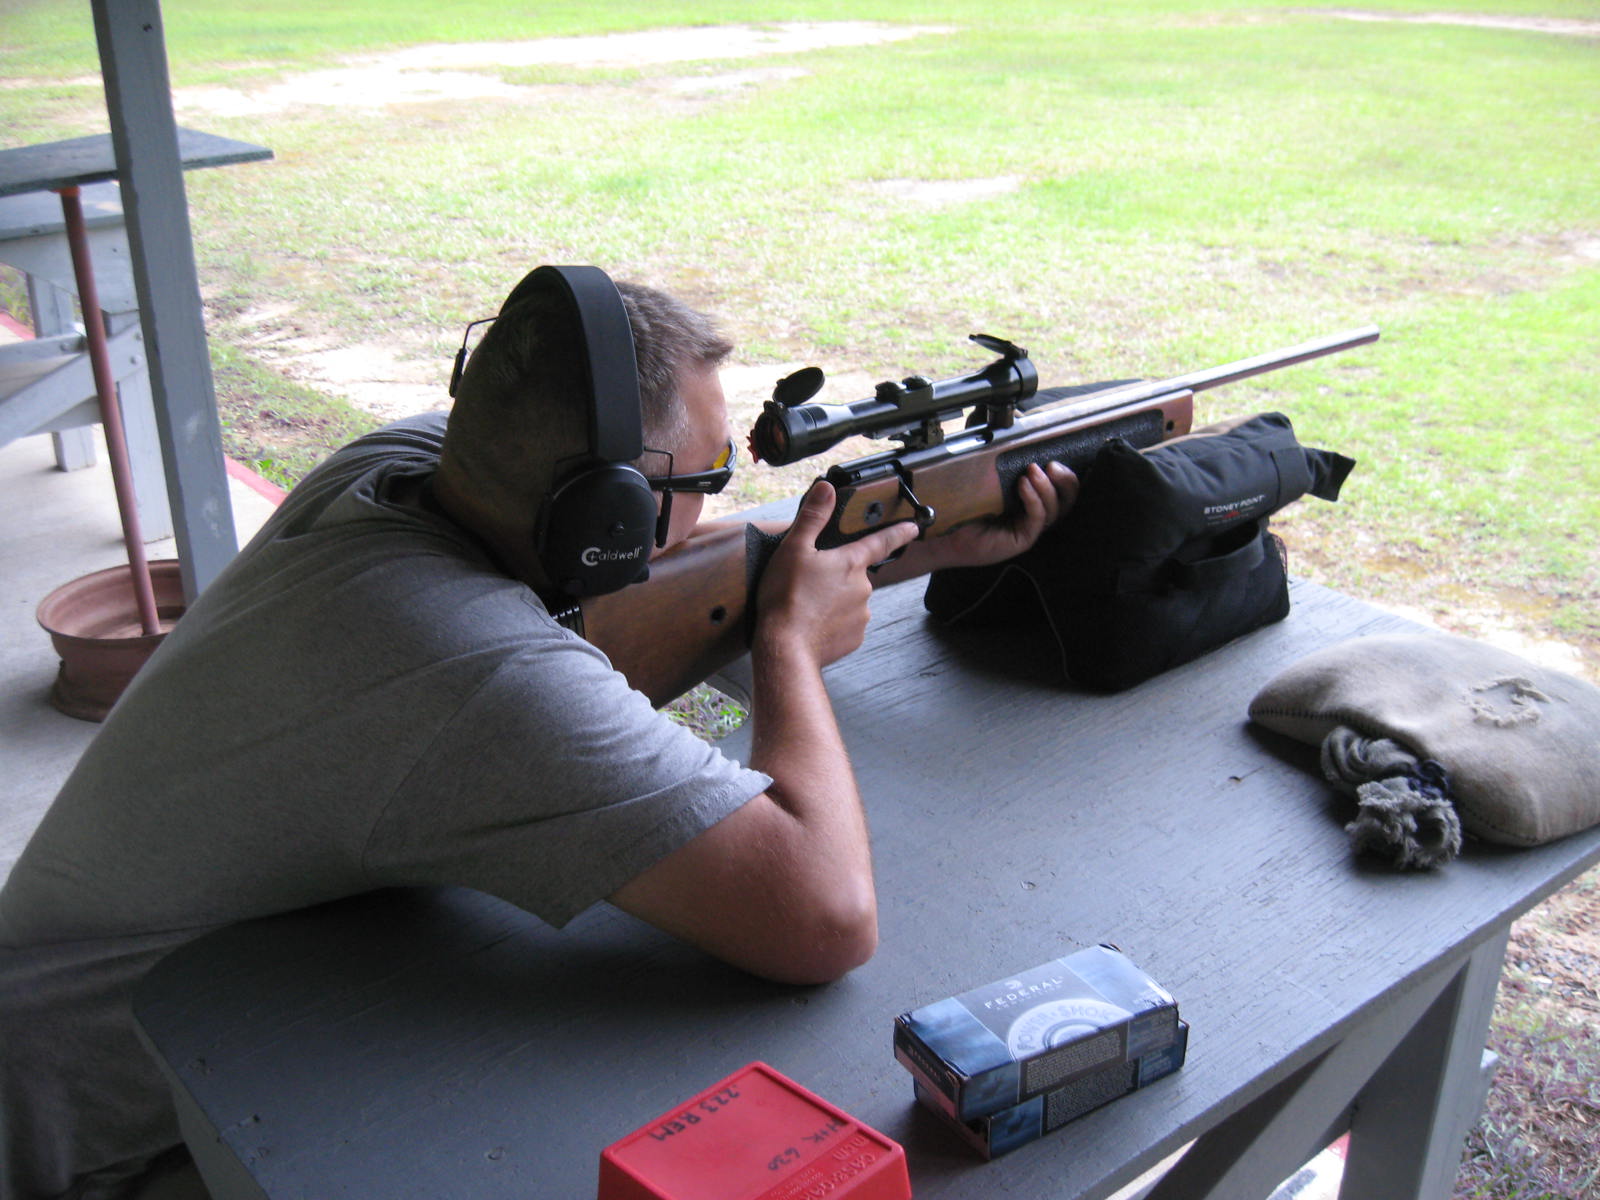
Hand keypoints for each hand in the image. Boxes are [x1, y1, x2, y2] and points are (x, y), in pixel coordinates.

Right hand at [755, 479, 920, 667]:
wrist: (785, 646)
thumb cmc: (786, 597)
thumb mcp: (794, 549)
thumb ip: (813, 517)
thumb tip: (826, 488)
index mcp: (851, 562)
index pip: (881, 541)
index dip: (899, 532)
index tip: (914, 528)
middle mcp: (863, 588)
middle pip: (856, 575)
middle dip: (838, 577)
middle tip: (811, 585)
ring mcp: (861, 615)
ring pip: (851, 602)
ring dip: (835, 602)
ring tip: (808, 607)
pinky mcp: (854, 638)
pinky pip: (847, 626)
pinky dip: (833, 624)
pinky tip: (814, 624)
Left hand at [874, 461, 1077, 582]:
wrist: (944, 532)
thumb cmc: (964, 506)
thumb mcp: (987, 477)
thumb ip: (1002, 455)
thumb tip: (1014, 421)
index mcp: (1032, 500)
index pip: (1061, 488)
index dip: (1064, 474)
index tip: (1053, 459)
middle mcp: (1034, 515)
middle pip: (1066, 500)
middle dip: (1065, 481)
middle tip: (1051, 466)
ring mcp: (1029, 528)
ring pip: (1055, 510)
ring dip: (1046, 488)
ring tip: (1031, 473)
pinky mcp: (1021, 539)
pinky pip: (1037, 519)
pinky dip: (1034, 500)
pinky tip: (1023, 486)